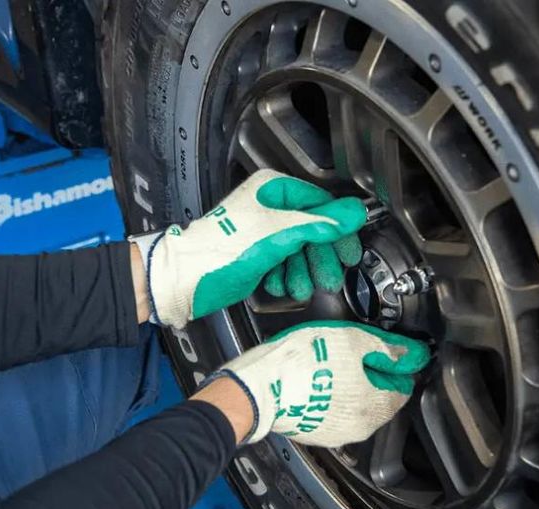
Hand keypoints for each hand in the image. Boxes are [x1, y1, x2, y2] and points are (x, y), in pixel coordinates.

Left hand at [132, 170, 365, 328]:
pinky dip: (285, 276)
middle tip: (330, 278)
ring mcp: (261, 229)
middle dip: (320, 258)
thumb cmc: (220, 252)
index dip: (338, 232)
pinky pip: (281, 261)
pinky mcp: (254, 250)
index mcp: (273, 189)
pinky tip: (282, 287)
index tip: (350, 254)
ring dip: (303, 272)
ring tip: (303, 289)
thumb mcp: (278, 235)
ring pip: (297, 249)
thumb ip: (319, 224)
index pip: (321, 205)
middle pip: (311, 230)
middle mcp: (268, 205)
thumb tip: (354, 213)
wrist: (183, 280)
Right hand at [219, 321, 430, 446]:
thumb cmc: (304, 363)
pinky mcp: (312, 433)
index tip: (381, 349)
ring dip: (349, 387)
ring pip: (354, 406)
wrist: (259, 387)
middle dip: (371, 376)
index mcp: (377, 407)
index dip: (395, 364)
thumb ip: (387, 347)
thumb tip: (411, 353)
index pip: (403, 387)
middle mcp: (360, 428)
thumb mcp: (353, 341)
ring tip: (329, 363)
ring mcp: (335, 434)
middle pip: (379, 398)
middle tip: (351, 352)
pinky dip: (328, 398)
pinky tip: (313, 379)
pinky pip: (331, 413)